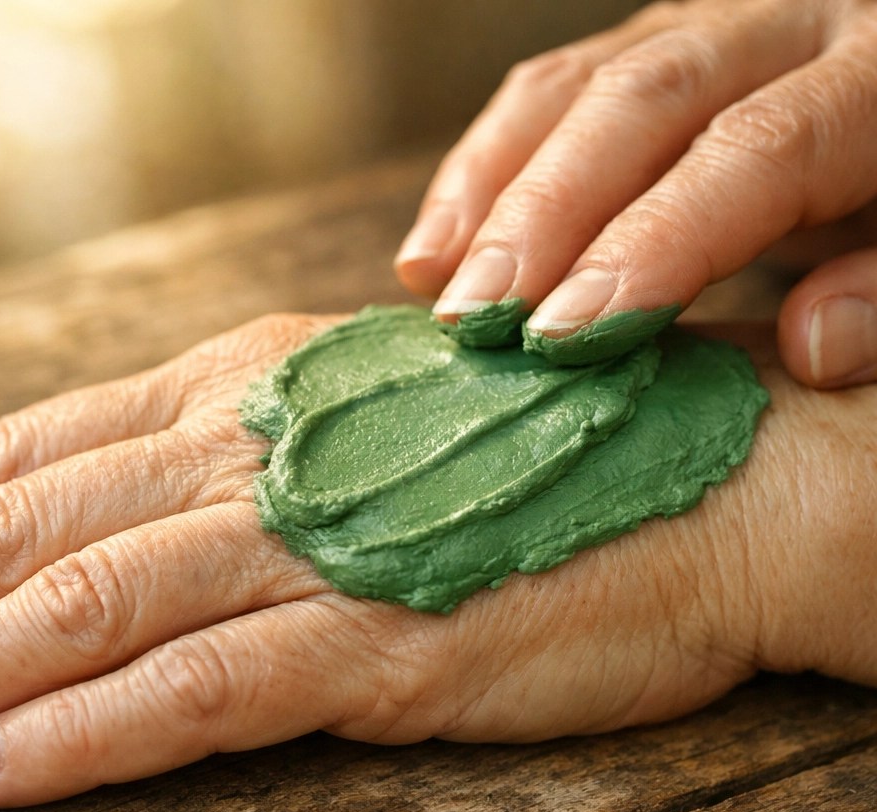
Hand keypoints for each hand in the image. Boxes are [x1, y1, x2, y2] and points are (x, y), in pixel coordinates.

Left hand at [0, 317, 872, 806]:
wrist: (709, 483)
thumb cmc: (538, 463)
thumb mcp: (358, 431)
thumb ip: (240, 464)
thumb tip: (125, 515)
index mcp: (248, 387)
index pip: (30, 454)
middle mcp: (262, 448)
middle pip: (26, 528)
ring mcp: (321, 540)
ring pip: (86, 605)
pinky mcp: (387, 636)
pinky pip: (201, 686)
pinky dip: (81, 730)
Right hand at [395, 0, 876, 388]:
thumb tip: (812, 344)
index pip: (757, 150)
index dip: (657, 241)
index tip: (569, 334)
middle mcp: (780, 25)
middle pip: (641, 102)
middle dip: (545, 215)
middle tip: (477, 318)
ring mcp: (700, 25)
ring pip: (574, 84)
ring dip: (490, 190)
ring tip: (434, 283)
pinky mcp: (647, 46)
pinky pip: (548, 90)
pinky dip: (484, 169)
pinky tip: (440, 245)